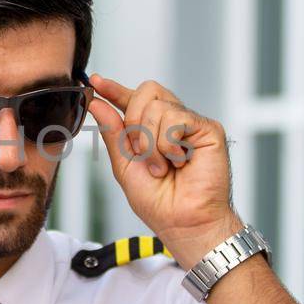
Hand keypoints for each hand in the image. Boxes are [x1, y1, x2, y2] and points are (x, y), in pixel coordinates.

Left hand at [85, 74, 241, 265]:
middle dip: (133, 122)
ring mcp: (191, 124)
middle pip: (146, 91)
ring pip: (158, 106)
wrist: (182, 222)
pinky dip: (168, 144)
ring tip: (163, 166)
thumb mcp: (124, 165)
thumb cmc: (159, 202)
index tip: (95, 81)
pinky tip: (179, 162)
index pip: (132, 99)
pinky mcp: (208, 129)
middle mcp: (172, 122)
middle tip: (141, 153)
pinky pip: (177, 118)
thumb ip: (113, 133)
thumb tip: (97, 102)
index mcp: (152, 130)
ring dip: (151, 142)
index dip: (114, 89)